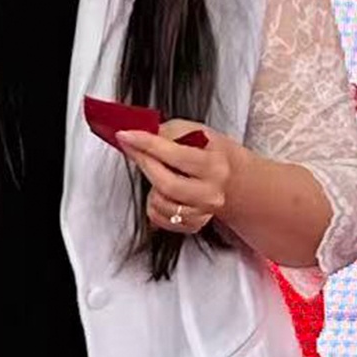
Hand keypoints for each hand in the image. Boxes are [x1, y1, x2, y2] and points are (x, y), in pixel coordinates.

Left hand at [117, 121, 240, 235]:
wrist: (230, 177)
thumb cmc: (210, 152)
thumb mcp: (195, 131)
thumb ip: (167, 132)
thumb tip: (138, 132)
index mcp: (215, 166)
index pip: (175, 155)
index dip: (146, 144)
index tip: (126, 135)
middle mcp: (210, 192)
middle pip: (165, 184)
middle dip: (143, 162)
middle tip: (132, 147)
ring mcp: (202, 212)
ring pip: (160, 203)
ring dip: (150, 185)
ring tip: (158, 171)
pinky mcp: (192, 225)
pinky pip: (159, 218)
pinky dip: (153, 203)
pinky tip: (161, 190)